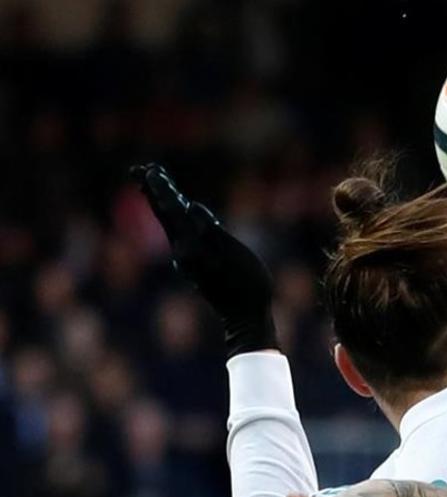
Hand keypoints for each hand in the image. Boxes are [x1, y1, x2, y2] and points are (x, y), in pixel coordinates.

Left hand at [129, 163, 277, 357]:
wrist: (245, 317)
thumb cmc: (246, 284)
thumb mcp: (233, 252)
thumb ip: (210, 227)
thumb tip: (191, 208)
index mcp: (190, 245)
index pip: (171, 210)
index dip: (161, 189)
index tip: (150, 170)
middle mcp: (183, 251)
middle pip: (165, 216)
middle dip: (154, 193)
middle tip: (141, 171)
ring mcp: (188, 259)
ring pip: (171, 225)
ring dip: (163, 204)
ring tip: (155, 187)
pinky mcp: (195, 265)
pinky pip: (181, 234)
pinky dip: (176, 218)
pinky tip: (179, 213)